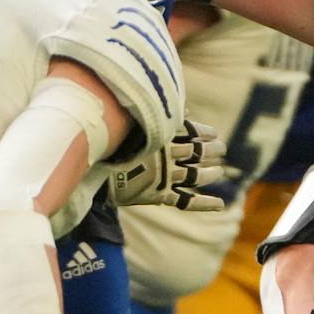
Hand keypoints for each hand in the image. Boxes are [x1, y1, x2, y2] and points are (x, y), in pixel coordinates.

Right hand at [110, 120, 227, 211]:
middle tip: (222, 149)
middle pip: (197, 154)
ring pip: (196, 176)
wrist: (91, 169)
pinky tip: (220, 204)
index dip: (205, 133)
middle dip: (213, 151)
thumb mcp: (135, 124)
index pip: (191, 133)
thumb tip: (185, 109)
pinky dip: (205, 203)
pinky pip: (186, 201)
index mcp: (161, 137)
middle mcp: (166, 157)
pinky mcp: (159, 195)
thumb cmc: (112, 143)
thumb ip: (162, 118)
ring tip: (219, 171)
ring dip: (210, 174)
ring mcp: (164, 177)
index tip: (214, 134)